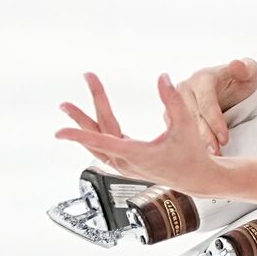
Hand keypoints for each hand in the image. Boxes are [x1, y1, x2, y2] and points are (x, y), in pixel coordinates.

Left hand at [56, 72, 222, 193]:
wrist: (195, 178)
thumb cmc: (192, 154)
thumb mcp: (185, 125)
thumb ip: (173, 100)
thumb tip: (162, 77)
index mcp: (139, 155)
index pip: (103, 143)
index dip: (80, 135)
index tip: (61, 132)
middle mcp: (128, 163)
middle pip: (98, 137)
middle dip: (80, 117)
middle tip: (65, 103)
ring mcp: (126, 165)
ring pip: (97, 144)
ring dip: (83, 126)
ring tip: (69, 108)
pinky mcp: (127, 163)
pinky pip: (104, 148)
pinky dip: (93, 135)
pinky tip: (88, 122)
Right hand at [169, 57, 256, 149]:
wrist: (231, 93)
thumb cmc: (241, 82)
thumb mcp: (250, 73)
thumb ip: (246, 68)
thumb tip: (236, 64)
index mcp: (203, 77)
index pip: (207, 102)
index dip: (215, 120)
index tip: (225, 138)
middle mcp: (185, 88)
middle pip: (193, 116)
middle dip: (205, 136)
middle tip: (216, 153)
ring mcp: (176, 103)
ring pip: (183, 125)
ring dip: (196, 143)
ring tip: (210, 158)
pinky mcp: (172, 116)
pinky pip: (178, 131)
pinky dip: (189, 144)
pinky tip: (200, 157)